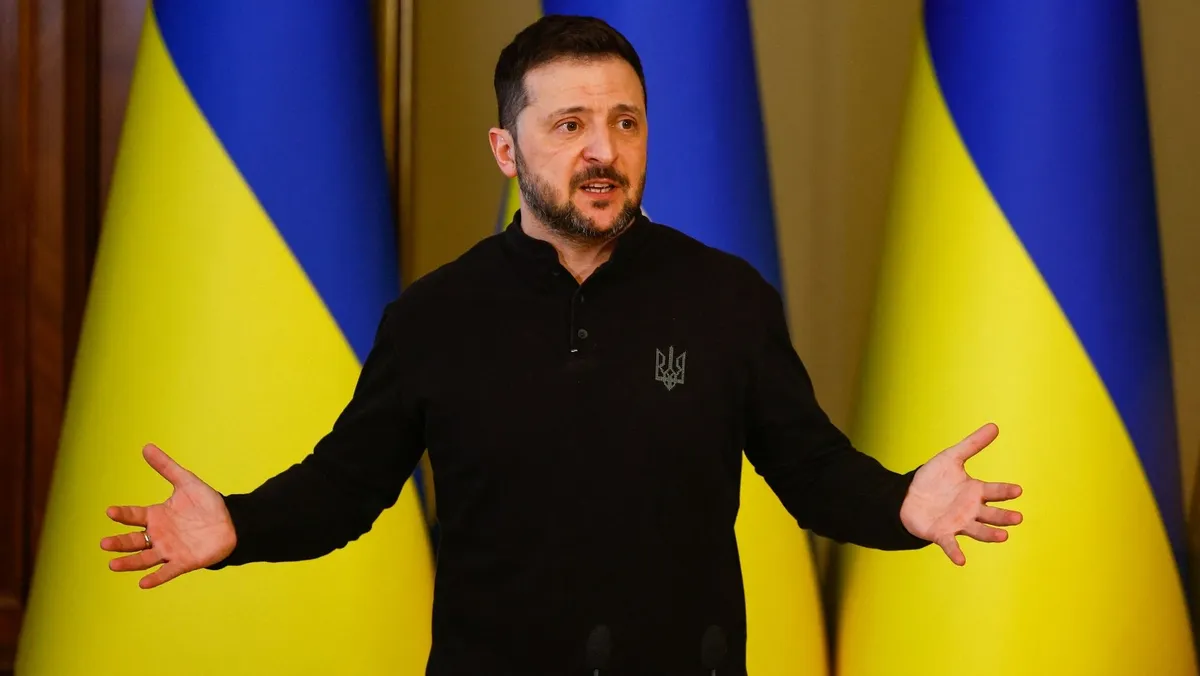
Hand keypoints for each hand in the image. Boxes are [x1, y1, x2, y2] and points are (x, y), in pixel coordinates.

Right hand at [101, 444, 236, 587]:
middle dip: (119, 543)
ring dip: (129, 563)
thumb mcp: (186, 481)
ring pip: (144, 559)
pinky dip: (155, 578)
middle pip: (133, 540)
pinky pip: (167, 572)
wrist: (232, 522)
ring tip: (113, 564)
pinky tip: (143, 583)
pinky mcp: (183, 562)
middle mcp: (159, 535)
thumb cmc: (207, 503)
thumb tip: (146, 447)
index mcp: (156, 516)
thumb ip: (166, 467)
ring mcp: (170, 550)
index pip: (134, 516)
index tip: (110, 511)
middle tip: (104, 543)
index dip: (122, 514)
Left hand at [899, 423, 1021, 565]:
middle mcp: (970, 510)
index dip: (1005, 491)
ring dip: (990, 534)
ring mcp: (957, 523)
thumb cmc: (933, 479)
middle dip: (1004, 516)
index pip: (995, 491)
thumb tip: (995, 426)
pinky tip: (961, 561)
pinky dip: (955, 553)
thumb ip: (972, 444)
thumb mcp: (951, 457)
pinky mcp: (941, 534)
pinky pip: (951, 545)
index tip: (1018, 490)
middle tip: (1017, 518)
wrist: (907, 496)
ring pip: (978, 531)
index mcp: (975, 492)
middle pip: (991, 514)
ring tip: (1003, 536)